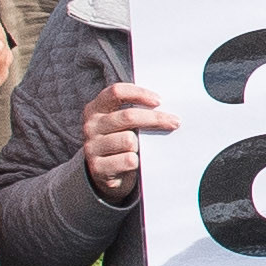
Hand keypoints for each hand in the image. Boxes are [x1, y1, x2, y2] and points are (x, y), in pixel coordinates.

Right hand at [80, 80, 173, 201]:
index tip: (159, 101)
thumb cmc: (120, 139)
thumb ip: (135, 110)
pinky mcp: (98, 167)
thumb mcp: (122, 122)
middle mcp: (90, 126)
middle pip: (128, 116)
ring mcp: (92, 147)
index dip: (139, 93)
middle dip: (155, 119)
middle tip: (175, 122)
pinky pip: (128, 160)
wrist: (105, 173)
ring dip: (142, 145)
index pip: (116, 92)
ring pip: (129, 140)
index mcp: (96, 108)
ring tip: (143, 149)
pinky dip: (137, 161)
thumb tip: (165, 105)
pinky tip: (136, 162)